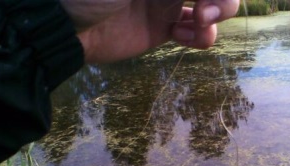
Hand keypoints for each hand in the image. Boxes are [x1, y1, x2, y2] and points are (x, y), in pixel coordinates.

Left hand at [60, 0, 239, 62]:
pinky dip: (199, 36)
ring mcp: (167, 3)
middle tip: (203, 13)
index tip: (202, 1)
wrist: (68, 26)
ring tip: (198, 25)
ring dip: (214, 17)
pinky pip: (194, 32)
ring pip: (210, 9)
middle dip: (221, 1)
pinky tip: (183, 37)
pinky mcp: (162, 29)